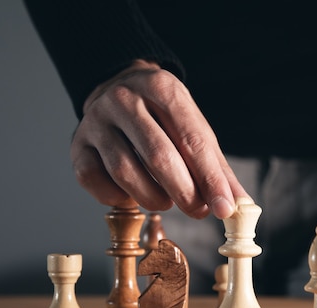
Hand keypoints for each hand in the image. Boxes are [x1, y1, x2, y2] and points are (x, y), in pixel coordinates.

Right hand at [70, 59, 248, 218]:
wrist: (117, 93)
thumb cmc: (164, 119)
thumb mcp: (194, 130)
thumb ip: (216, 168)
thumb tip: (238, 205)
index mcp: (162, 88)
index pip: (191, 139)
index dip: (210, 179)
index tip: (223, 208)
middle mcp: (124, 99)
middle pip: (158, 156)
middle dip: (184, 192)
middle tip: (198, 211)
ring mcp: (96, 122)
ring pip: (126, 172)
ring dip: (153, 198)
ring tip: (167, 200)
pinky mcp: (77, 146)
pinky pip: (96, 182)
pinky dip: (120, 198)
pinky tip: (134, 194)